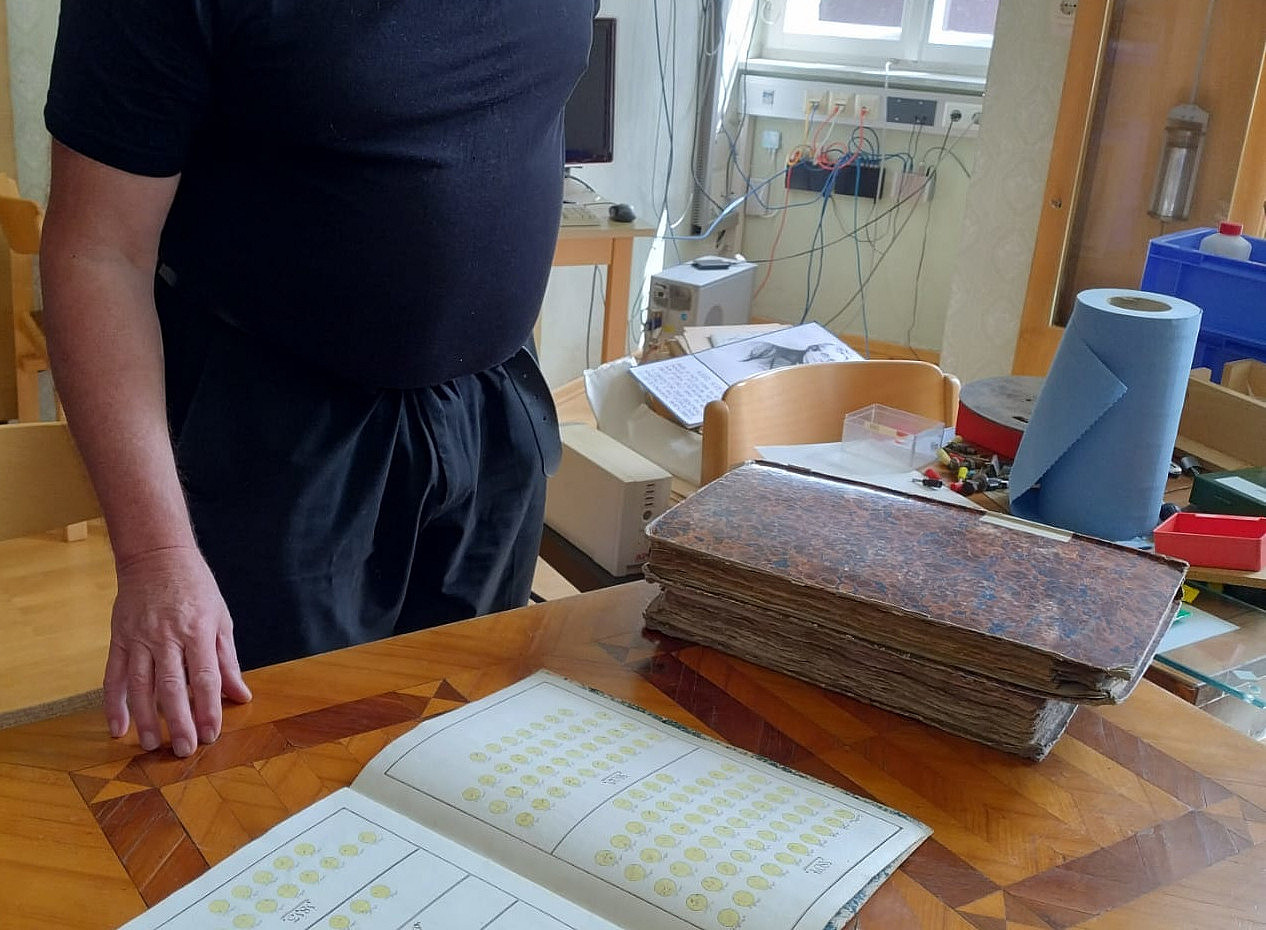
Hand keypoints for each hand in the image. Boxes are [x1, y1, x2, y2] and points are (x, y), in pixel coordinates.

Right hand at [104, 546, 251, 756]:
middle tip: (184, 750)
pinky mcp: (119, 638)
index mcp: (199, 630)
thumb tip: (242, 695)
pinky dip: (113, 704)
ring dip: (145, 719)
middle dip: (179, 722)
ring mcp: (139, 638)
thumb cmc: (196, 588)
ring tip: (150, 745)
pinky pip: (113, 676)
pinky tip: (117, 727)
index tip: (212, 734)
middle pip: (172, 686)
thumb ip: (227, 661)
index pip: (205, 677)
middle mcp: (167, 636)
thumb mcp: (221, 619)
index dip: (208, 708)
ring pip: (140, 685)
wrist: (157, 556)